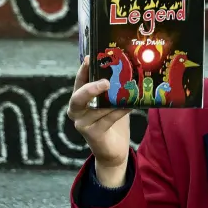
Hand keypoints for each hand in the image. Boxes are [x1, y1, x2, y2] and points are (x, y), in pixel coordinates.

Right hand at [67, 56, 131, 186]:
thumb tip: (128, 68)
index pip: (79, 82)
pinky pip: (107, 119)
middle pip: (78, 97)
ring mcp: (83, 124)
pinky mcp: (93, 134)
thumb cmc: (112, 121)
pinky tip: (131, 105)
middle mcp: (76, 111)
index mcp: (80, 100)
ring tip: (127, 91)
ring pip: (96, 109)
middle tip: (105, 82)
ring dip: (113, 100)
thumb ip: (113, 89)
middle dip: (90, 88)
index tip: (89, 58)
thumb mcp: (111, 102)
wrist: (114, 149)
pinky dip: (120, 111)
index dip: (83, 70)